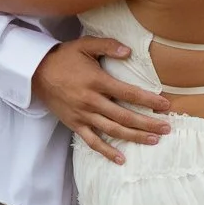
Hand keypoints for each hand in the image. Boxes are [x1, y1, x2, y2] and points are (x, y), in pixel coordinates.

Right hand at [31, 37, 171, 163]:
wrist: (36, 72)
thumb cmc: (63, 57)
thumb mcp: (84, 45)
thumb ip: (107, 46)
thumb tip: (129, 51)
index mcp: (97, 81)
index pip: (129, 94)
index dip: (149, 101)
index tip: (166, 106)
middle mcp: (92, 101)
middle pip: (125, 116)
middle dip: (148, 123)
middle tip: (167, 128)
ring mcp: (83, 115)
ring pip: (113, 130)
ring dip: (135, 137)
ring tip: (154, 140)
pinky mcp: (75, 124)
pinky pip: (92, 142)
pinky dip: (107, 152)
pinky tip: (121, 159)